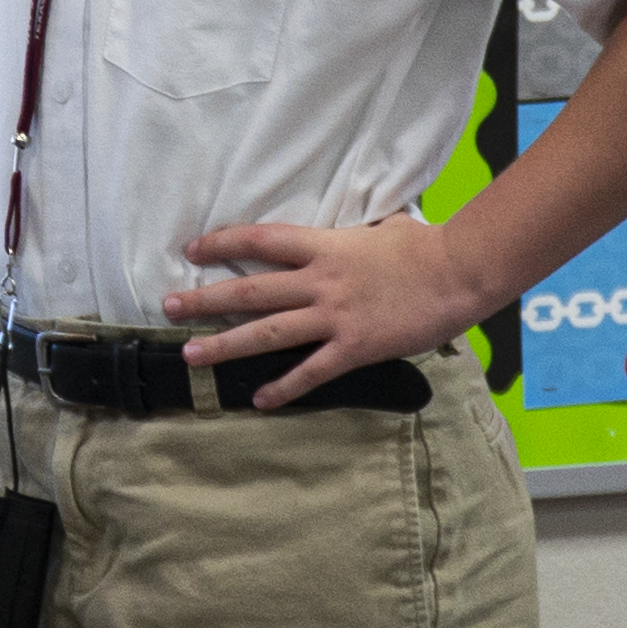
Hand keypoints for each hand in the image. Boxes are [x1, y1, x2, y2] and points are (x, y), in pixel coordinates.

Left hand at [167, 215, 501, 407]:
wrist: (458, 272)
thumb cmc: (423, 247)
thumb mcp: (381, 227)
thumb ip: (355, 233)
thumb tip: (355, 227)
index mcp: (323, 247)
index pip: (259, 240)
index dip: (222, 243)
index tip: (191, 250)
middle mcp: (319, 281)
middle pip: (249, 291)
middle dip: (204, 300)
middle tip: (167, 307)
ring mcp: (334, 316)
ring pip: (268, 333)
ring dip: (225, 345)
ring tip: (190, 355)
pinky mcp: (354, 347)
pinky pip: (311, 371)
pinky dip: (285, 387)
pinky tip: (260, 400)